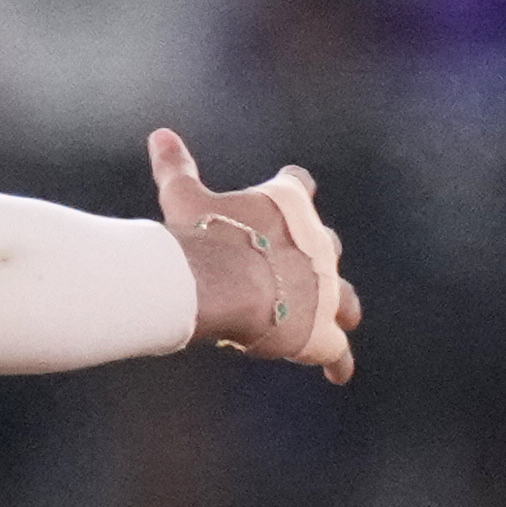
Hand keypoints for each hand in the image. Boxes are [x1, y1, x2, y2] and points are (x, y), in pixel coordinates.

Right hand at [151, 130, 359, 380]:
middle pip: (328, 246)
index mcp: (286, 205)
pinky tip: (339, 373)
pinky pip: (336, 351)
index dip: (293, 190)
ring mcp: (326, 289)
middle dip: (318, 257)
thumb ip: (177, 167)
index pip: (298, 185)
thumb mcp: (184, 198)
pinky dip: (337, 362)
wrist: (220, 282)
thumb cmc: (202, 237)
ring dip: (341, 307)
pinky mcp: (321, 332)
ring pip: (345, 299)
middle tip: (302, 270)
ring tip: (340, 318)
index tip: (293, 187)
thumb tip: (160, 133)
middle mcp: (318, 243)